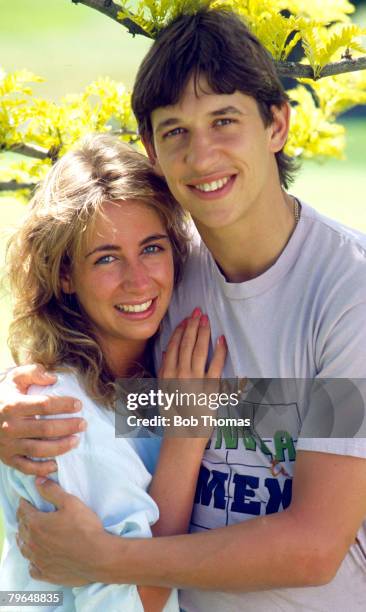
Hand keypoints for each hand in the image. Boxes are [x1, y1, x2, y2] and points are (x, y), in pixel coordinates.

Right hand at [0, 364, 85, 475]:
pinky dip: (42, 469)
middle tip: (83, 424)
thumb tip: (53, 378)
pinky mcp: (7, 458)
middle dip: (68, 427)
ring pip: (38, 450)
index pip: (44, 405)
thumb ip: (33, 372)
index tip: (78, 405)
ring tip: (76, 441)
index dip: (64, 405)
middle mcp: (9, 427)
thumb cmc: (3, 395)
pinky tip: (56, 464)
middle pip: (44, 429)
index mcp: (12, 405)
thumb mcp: (14, 377)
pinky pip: (26, 467)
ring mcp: (8, 445)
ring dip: (60, 447)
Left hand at [16, 478, 104, 585]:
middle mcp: (33, 543)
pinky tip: (36, 559)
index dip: (24, 503)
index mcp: (36, 524)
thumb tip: (38, 481)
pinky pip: (33, 568)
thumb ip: (52, 491)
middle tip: (26, 514)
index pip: (23, 511)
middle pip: (22, 528)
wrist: (98, 556)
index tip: (25, 500)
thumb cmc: (85, 528)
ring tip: (26, 535)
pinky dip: (32, 562)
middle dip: (23, 519)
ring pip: (24, 549)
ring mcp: (39, 560)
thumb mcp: (70, 503)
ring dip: (24, 539)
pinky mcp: (47, 573)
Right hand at [159, 307, 226, 436]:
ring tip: (206, 319)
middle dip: (192, 326)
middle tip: (198, 311)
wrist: (183, 436)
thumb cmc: (173, 414)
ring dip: (203, 333)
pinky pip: (216, 365)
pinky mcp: (210, 388)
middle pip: (187, 344)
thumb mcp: (162, 391)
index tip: (185, 319)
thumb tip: (167, 351)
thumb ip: (164, 370)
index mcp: (167, 374)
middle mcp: (180, 375)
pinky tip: (222, 339)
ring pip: (200, 350)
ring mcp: (195, 381)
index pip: (174, 346)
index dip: (180, 330)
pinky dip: (220, 351)